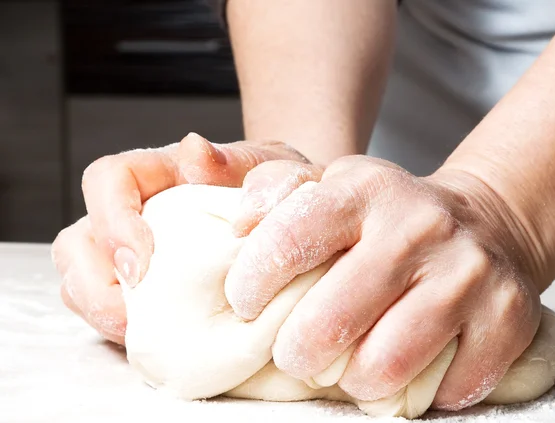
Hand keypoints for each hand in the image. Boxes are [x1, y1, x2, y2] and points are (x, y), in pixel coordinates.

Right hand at [51, 133, 308, 344]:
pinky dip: (121, 330)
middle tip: (134, 316)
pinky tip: (157, 340)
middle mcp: (134, 213)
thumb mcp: (273, 171)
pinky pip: (107, 313)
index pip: (108, 179)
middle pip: (78, 241)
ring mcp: (131, 255)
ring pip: (81, 281)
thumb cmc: (277, 194)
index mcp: (160, 174)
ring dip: (102, 313)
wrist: (292, 228)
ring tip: (144, 333)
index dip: (112, 222)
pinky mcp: (140, 292)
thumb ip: (239, 161)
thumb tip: (195, 153)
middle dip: (94, 285)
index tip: (142, 266)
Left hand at [225, 155, 542, 409]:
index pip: (293, 237)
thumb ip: (269, 184)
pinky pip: (449, 386)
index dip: (256, 282)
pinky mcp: (508, 315)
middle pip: (333, 319)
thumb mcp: (328, 185)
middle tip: (295, 352)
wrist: (482, 224)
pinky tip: (409, 367)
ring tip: (348, 366)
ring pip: (387, 363)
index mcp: (366, 188)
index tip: (246, 304)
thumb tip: (224, 202)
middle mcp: (420, 224)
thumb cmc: (386, 216)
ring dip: (354, 379)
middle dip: (298, 352)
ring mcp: (469, 271)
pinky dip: (419, 391)